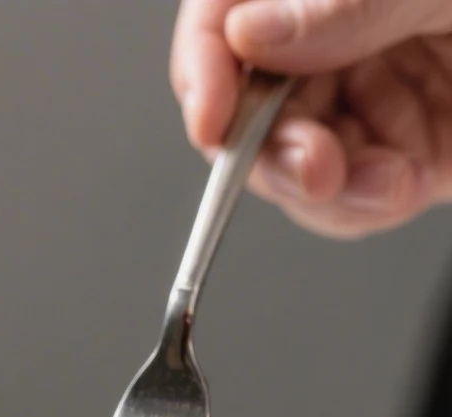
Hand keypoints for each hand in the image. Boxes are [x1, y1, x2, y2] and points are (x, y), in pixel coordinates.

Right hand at [171, 0, 451, 236]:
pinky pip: (351, 201)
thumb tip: (247, 34)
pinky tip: (400, 183)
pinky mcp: (403, 152)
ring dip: (325, 191)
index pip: (222, 13)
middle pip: (250, 105)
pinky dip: (366, 207)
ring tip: (380, 181)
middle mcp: (333, 35)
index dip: (203, 68)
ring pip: (293, 166)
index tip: (208, 118)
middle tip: (312, 166)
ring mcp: (366, 95)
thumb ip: (343, 3)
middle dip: (270, 152)